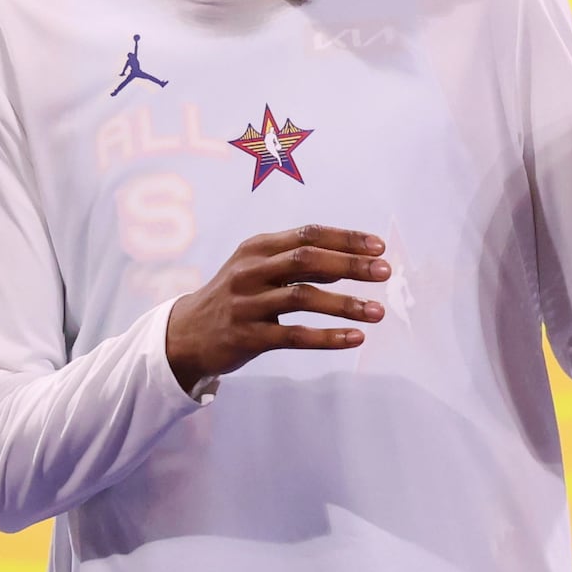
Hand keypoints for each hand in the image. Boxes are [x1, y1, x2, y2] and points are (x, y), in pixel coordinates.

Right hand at [165, 224, 388, 388]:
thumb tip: (347, 263)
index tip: (378, 246)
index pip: (308, 234)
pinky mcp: (248, 337)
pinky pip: (294, 336)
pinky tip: (355, 338)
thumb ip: (298, 264)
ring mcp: (248, 304)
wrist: (185, 334)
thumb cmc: (234, 296)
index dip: (346, 238)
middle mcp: (251, 271)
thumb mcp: (259, 269)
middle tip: (385, 272)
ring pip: (304, 298)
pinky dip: (328, 337)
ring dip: (345, 304)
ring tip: (378, 311)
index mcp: (257, 248)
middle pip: (308, 260)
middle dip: (351, 264)